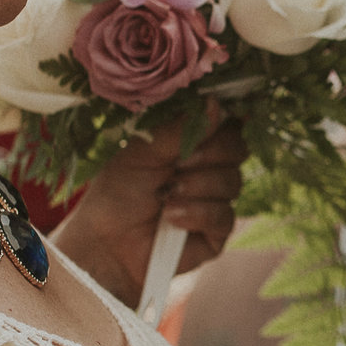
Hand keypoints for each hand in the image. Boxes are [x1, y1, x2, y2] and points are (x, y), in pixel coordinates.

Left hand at [49, 115, 245, 307]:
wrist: (106, 243)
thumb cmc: (118, 193)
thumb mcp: (143, 153)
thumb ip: (178, 130)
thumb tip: (214, 103)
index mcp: (194, 142)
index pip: (226, 121)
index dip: (223, 119)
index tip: (210, 119)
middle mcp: (211, 168)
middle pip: (238, 147)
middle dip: (209, 153)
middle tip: (178, 163)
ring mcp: (217, 199)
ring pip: (232, 181)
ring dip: (196, 186)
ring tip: (165, 196)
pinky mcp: (218, 232)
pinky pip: (224, 215)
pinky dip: (196, 214)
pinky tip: (171, 218)